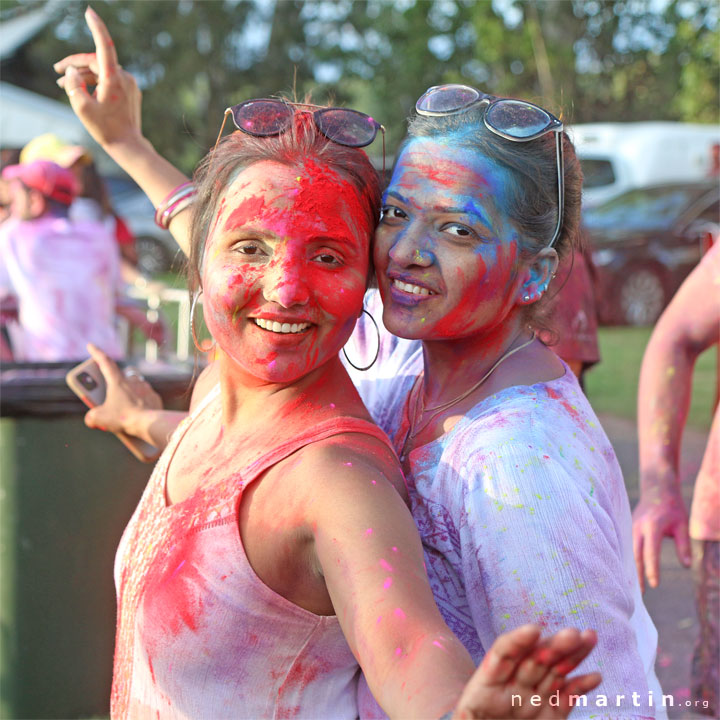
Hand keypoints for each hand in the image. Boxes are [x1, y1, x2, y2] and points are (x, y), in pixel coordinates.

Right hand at [54, 7, 143, 150]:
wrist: (128, 145)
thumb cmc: (106, 129)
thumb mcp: (82, 108)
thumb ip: (74, 85)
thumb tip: (73, 71)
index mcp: (114, 78)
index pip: (104, 46)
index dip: (96, 27)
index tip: (89, 12)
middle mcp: (124, 77)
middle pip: (96, 62)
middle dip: (75, 66)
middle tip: (57, 71)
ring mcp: (129, 84)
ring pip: (101, 72)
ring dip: (83, 76)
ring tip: (64, 85)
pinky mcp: (130, 91)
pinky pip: (109, 80)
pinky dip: (95, 82)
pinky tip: (83, 90)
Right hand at [84, 343, 161, 435]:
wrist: (149, 424)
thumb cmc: (124, 418)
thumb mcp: (100, 418)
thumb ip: (91, 417)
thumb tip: (92, 418)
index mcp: (117, 381)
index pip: (105, 362)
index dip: (96, 353)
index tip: (91, 345)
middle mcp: (132, 381)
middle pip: (121, 373)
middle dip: (114, 378)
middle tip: (108, 386)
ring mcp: (145, 388)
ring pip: (135, 384)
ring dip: (128, 389)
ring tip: (122, 403)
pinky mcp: (154, 397)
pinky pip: (146, 395)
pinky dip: (140, 400)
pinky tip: (137, 411)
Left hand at [452, 625, 600, 718]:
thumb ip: (465, 718)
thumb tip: (461, 717)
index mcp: (487, 685)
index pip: (503, 655)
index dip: (518, 641)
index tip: (535, 629)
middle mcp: (513, 686)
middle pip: (534, 659)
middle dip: (553, 645)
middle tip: (573, 633)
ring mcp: (533, 699)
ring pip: (554, 671)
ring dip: (572, 655)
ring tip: (589, 637)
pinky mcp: (550, 715)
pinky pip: (566, 698)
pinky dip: (580, 687)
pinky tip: (595, 676)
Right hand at [632, 489, 690, 591]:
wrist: (656, 487)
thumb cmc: (672, 507)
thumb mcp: (683, 525)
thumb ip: (684, 545)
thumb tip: (687, 566)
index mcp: (652, 527)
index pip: (651, 553)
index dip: (652, 570)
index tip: (654, 585)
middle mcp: (638, 528)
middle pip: (635, 555)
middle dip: (637, 574)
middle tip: (639, 593)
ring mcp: (631, 527)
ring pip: (630, 551)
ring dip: (631, 568)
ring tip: (633, 585)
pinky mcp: (629, 527)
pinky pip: (628, 546)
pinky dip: (630, 559)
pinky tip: (631, 570)